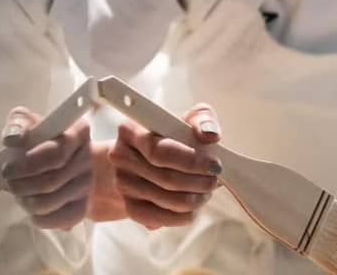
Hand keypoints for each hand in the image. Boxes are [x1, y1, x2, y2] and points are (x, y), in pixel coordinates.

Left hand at [0, 106, 92, 229]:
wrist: (50, 156)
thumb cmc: (36, 138)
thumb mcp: (27, 122)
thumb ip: (18, 124)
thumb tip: (13, 138)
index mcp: (79, 131)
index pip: (57, 153)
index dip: (29, 163)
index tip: (7, 166)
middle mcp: (88, 158)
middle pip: (50, 182)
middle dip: (21, 184)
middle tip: (8, 179)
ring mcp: (87, 185)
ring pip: (47, 204)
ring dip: (24, 199)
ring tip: (19, 188)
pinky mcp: (81, 208)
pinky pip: (51, 221)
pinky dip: (34, 215)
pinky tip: (31, 200)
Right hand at [108, 103, 221, 229]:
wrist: (143, 157)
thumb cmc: (169, 134)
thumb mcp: (186, 119)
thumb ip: (202, 120)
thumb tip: (210, 135)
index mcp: (131, 129)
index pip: (158, 151)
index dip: (190, 160)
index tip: (214, 163)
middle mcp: (121, 157)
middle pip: (165, 179)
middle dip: (199, 181)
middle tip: (215, 178)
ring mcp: (123, 185)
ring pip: (168, 201)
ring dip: (196, 198)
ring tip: (208, 188)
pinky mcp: (130, 208)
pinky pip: (164, 218)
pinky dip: (186, 214)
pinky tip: (195, 202)